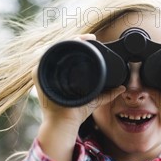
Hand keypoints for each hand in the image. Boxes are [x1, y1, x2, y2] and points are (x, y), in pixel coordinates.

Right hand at [32, 34, 124, 160]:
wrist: (64, 122)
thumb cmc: (76, 113)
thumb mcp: (94, 100)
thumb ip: (108, 94)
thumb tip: (122, 88)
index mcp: (61, 75)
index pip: (69, 52)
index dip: (80, 42)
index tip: (93, 39)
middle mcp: (51, 71)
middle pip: (61, 48)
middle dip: (75, 39)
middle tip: (89, 38)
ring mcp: (43, 72)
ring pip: (53, 48)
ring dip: (66, 41)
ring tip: (81, 39)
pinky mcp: (39, 74)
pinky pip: (43, 55)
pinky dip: (54, 47)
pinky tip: (66, 44)